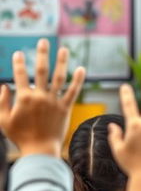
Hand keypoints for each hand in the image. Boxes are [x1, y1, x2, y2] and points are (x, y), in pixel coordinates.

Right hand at [0, 38, 84, 156]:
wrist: (40, 150)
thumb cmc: (20, 137)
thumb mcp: (3, 120)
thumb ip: (1, 102)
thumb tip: (3, 86)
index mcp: (23, 98)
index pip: (20, 76)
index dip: (18, 63)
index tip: (18, 53)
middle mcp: (40, 97)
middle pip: (41, 71)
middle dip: (42, 54)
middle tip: (44, 41)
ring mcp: (54, 101)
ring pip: (59, 78)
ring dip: (62, 62)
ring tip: (64, 49)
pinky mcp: (66, 108)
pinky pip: (73, 92)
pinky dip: (78, 80)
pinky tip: (81, 68)